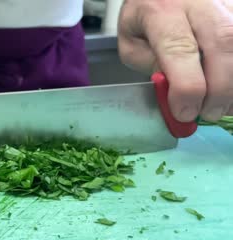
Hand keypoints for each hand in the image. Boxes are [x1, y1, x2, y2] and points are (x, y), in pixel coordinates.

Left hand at [118, 0, 232, 121]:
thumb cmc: (145, 17)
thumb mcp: (132, 42)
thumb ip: (150, 65)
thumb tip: (176, 91)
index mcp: (161, 11)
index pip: (179, 49)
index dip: (187, 87)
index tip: (185, 112)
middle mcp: (197, 2)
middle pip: (221, 43)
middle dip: (219, 88)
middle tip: (209, 113)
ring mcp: (223, 2)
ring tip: (223, 105)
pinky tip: (230, 90)